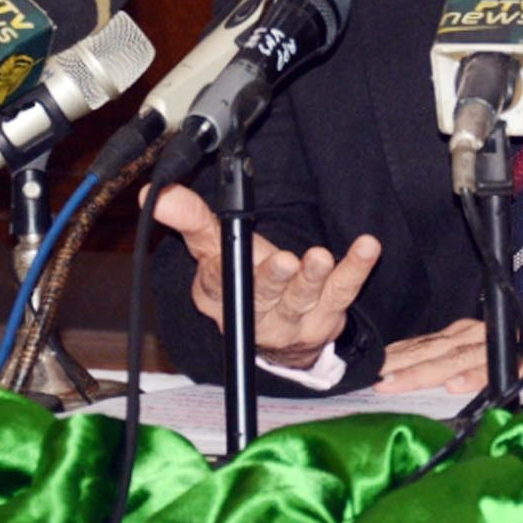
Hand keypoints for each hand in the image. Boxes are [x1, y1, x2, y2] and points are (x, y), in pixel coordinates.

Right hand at [148, 184, 380, 369]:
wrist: (274, 330)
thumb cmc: (243, 276)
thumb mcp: (213, 248)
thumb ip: (190, 218)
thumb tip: (155, 193)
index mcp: (224, 297)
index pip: (220, 282)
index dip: (223, 271)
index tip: (224, 257)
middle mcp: (258, 314)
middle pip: (264, 296)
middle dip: (272, 280)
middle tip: (284, 262)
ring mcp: (295, 319)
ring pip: (303, 297)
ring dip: (312, 277)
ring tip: (319, 258)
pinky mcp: (329, 315)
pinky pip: (345, 291)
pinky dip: (356, 269)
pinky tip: (367, 248)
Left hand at [375, 318, 522, 393]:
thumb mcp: (494, 370)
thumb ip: (464, 375)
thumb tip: (431, 391)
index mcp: (476, 337)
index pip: (433, 345)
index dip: (406, 355)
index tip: (379, 368)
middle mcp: (490, 335)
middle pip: (442, 351)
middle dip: (408, 367)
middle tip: (380, 380)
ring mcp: (512, 343)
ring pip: (465, 356)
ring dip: (431, 371)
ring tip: (403, 382)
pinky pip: (504, 365)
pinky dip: (479, 375)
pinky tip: (458, 385)